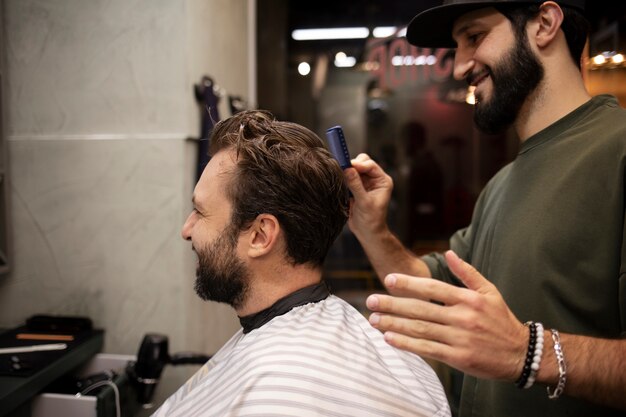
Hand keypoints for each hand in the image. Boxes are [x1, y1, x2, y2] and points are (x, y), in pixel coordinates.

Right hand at [343, 153, 392, 238]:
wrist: (367, 232)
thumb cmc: (371, 220)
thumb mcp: (364, 202)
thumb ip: (356, 185)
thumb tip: (348, 169)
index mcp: (383, 181)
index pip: (371, 165)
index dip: (359, 164)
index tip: (347, 166)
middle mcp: (375, 180)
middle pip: (362, 163)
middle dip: (352, 166)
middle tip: (342, 170)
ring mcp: (365, 183)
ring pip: (354, 169)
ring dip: (347, 171)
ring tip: (340, 177)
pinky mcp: (356, 187)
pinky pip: (348, 177)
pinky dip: (344, 178)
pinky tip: (340, 182)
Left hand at [366, 250, 528, 380]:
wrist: (521, 354)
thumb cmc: (501, 320)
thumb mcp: (489, 291)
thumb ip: (467, 272)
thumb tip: (449, 253)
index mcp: (468, 299)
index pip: (433, 288)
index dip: (409, 284)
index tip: (388, 280)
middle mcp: (463, 317)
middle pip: (421, 309)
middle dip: (392, 305)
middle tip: (370, 301)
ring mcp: (460, 338)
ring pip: (420, 329)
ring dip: (394, 325)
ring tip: (374, 321)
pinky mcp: (458, 358)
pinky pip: (427, 349)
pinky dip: (407, 344)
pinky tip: (390, 339)